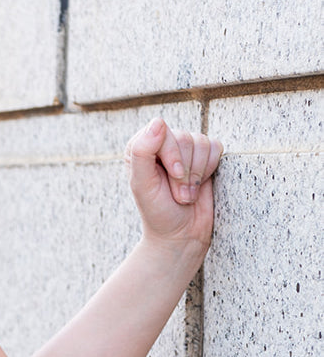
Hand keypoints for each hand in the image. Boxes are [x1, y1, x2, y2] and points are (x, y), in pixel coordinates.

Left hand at [124, 118, 222, 255]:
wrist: (182, 234)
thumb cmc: (158, 212)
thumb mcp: (142, 185)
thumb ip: (143, 152)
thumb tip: (158, 122)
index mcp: (140, 147)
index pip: (162, 131)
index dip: (172, 155)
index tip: (173, 177)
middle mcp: (161, 144)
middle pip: (184, 138)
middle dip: (185, 171)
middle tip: (179, 194)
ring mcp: (184, 149)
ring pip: (201, 142)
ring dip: (197, 174)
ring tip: (187, 194)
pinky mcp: (204, 155)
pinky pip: (215, 147)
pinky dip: (210, 169)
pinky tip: (199, 185)